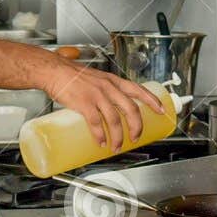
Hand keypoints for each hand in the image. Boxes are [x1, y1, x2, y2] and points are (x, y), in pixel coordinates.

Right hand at [38, 63, 163, 149]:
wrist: (54, 71)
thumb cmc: (73, 76)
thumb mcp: (97, 78)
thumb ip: (106, 91)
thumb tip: (112, 110)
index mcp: (113, 81)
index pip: (139, 90)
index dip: (152, 101)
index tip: (161, 110)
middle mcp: (109, 87)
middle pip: (130, 109)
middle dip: (136, 127)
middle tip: (135, 137)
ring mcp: (97, 96)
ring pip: (114, 120)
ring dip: (118, 137)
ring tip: (116, 146)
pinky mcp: (84, 104)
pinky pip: (96, 123)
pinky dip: (100, 135)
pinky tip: (101, 142)